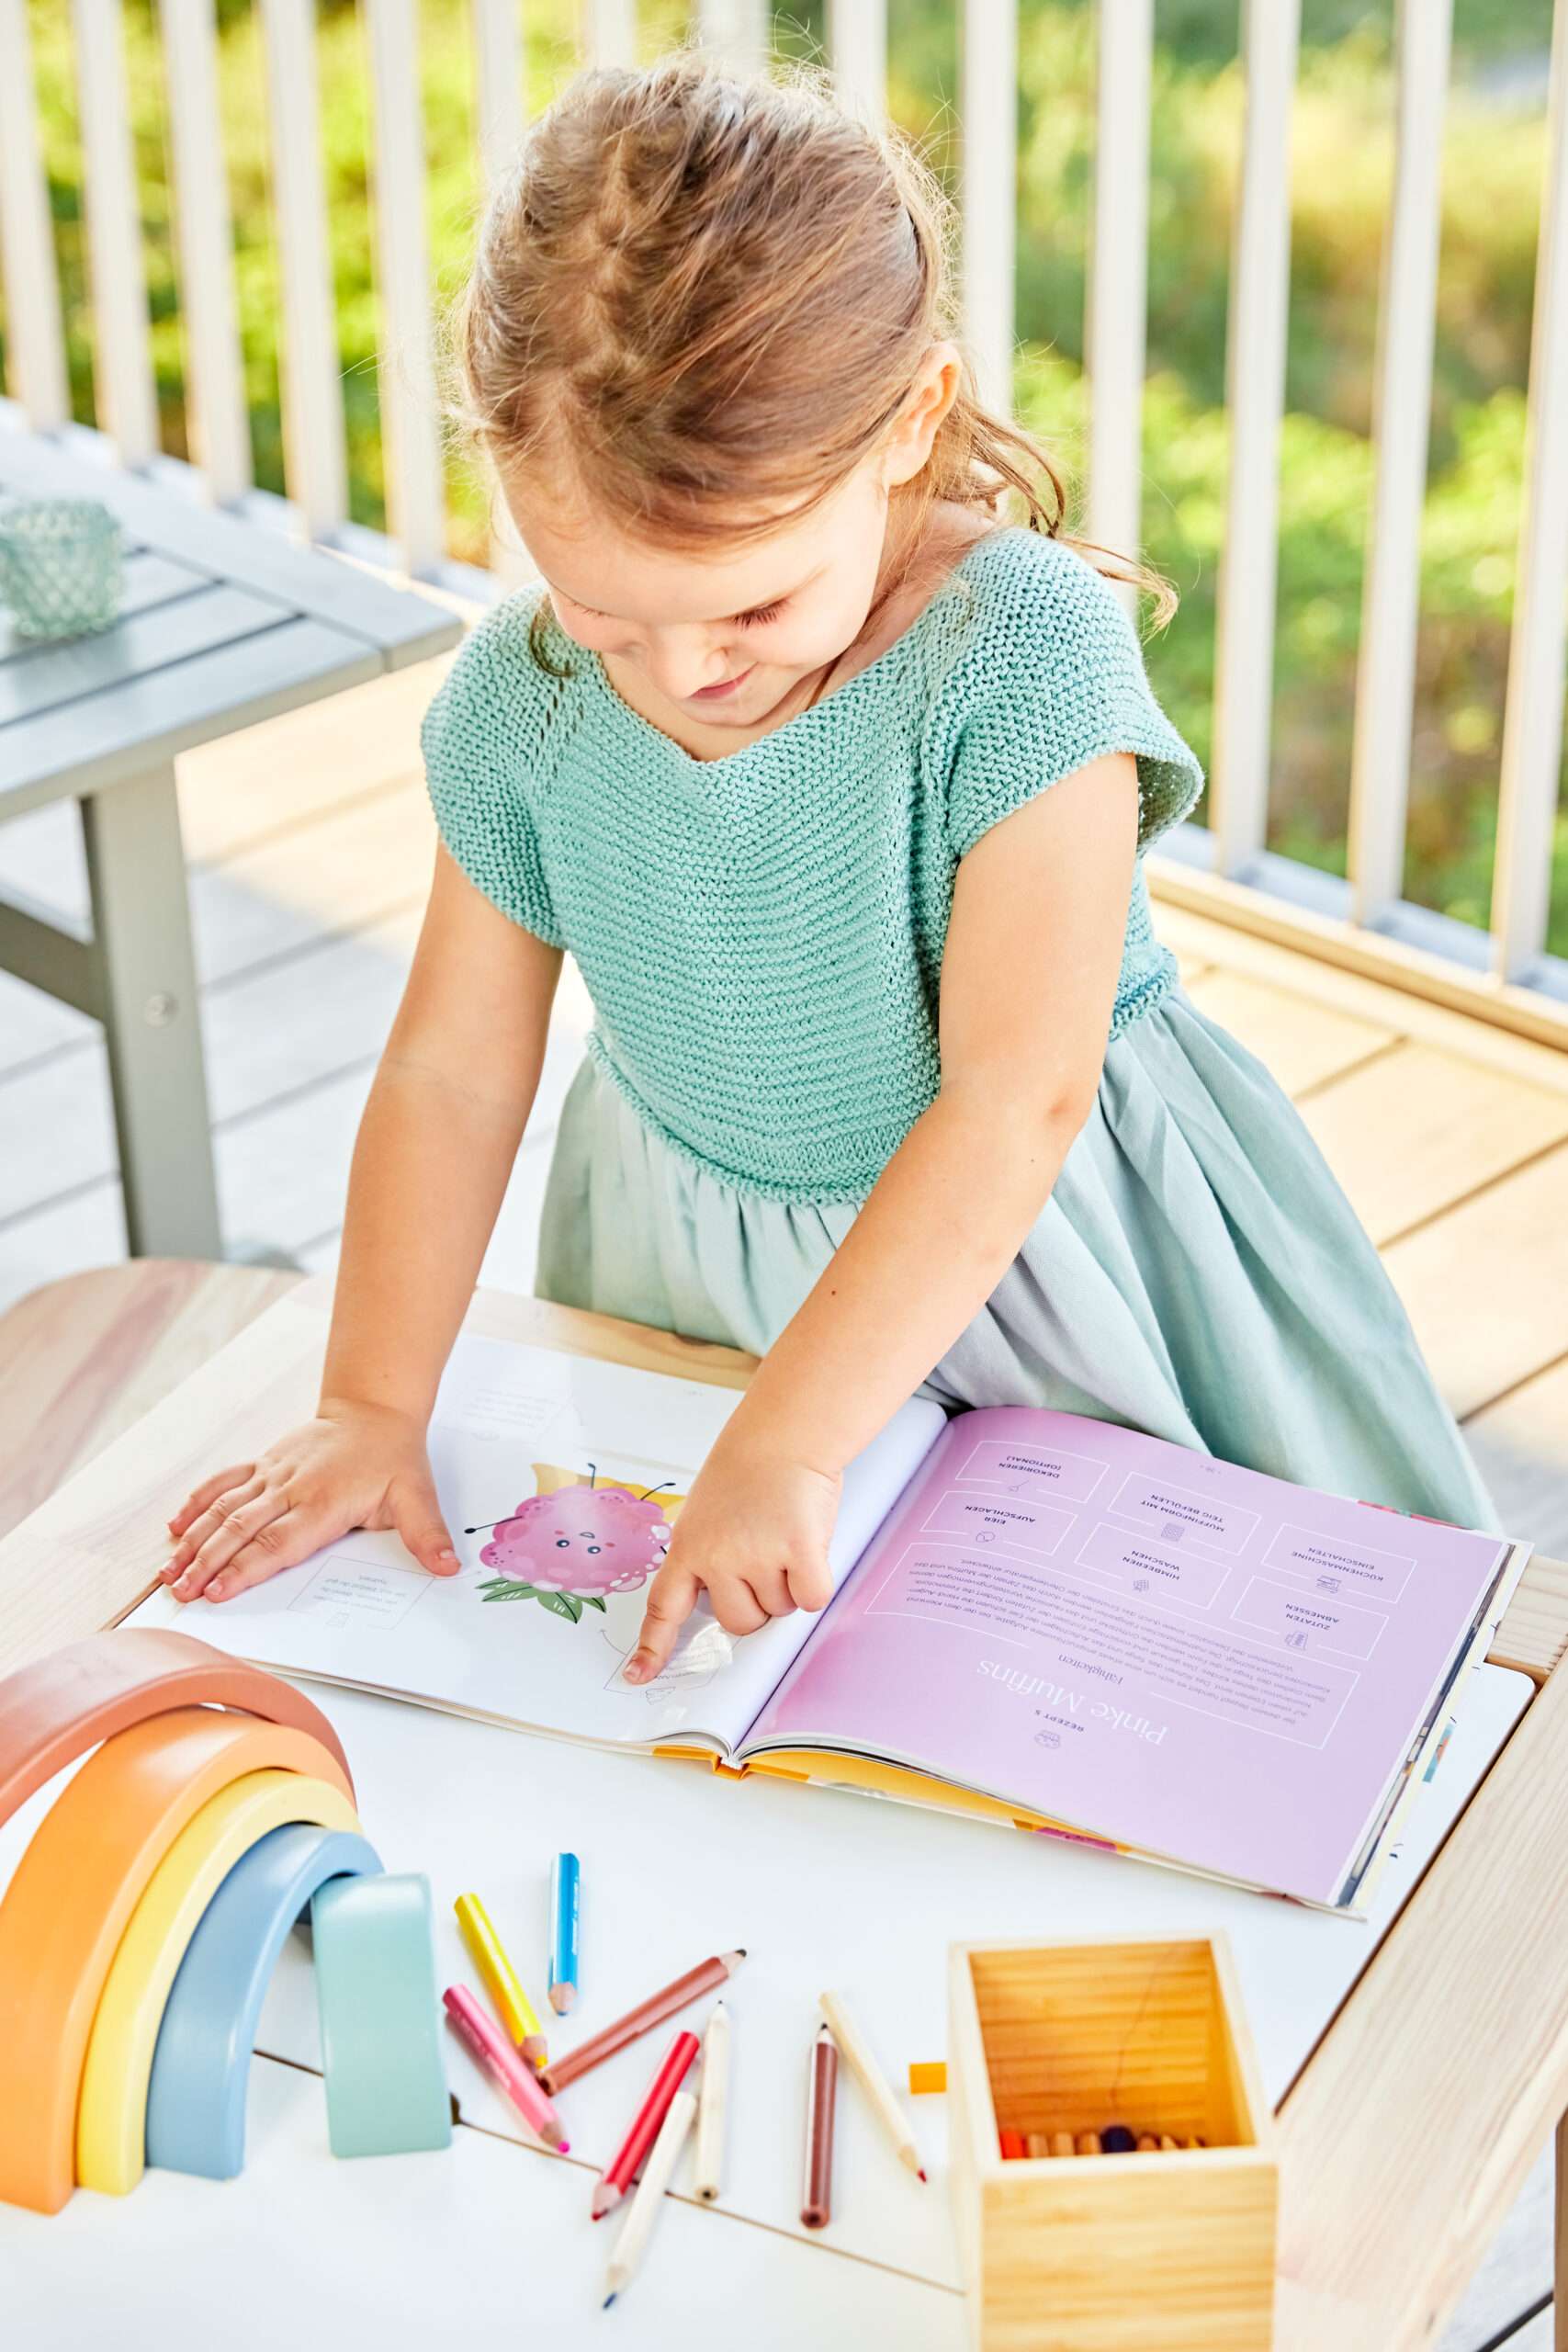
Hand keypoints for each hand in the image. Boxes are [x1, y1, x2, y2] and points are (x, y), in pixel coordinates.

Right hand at [162, 1398, 458, 1604]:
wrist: (374, 1408)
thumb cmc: (393, 1455)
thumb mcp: (417, 1495)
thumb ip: (427, 1535)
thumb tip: (449, 1567)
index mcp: (323, 1503)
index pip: (278, 1542)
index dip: (246, 1568)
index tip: (219, 1592)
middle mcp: (290, 1488)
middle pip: (241, 1530)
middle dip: (208, 1563)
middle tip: (182, 1593)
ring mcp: (272, 1474)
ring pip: (224, 1508)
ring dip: (194, 1540)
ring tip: (168, 1572)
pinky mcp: (263, 1464)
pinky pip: (223, 1482)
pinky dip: (198, 1502)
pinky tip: (175, 1525)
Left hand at [623, 1438, 841, 1684]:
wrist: (783, 1435)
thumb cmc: (751, 1472)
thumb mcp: (707, 1515)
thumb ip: (710, 1559)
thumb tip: (735, 1608)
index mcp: (687, 1548)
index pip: (663, 1607)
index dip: (653, 1646)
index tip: (637, 1675)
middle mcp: (716, 1557)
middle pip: (740, 1623)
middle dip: (759, 1601)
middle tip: (766, 1554)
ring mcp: (756, 1554)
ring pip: (779, 1610)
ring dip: (789, 1584)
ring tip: (784, 1535)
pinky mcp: (797, 1550)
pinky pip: (811, 1598)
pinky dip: (816, 1583)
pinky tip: (809, 1545)